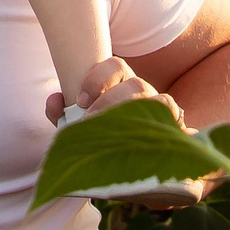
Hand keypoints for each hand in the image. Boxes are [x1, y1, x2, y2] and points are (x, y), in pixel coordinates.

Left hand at [44, 57, 185, 126]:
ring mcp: (159, 108)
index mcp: (119, 84)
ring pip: (158, 100)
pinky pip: (175, 117)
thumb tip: (54, 101)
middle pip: (135, 83)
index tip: (79, 100)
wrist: (133, 164)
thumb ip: (62, 114)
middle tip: (90, 120)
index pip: (114, 65)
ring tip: (113, 132)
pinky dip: (166, 122)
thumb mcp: (79, 125)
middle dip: (110, 100)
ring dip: (134, 115)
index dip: (97, 78)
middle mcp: (141, 92)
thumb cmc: (103, 136)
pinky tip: (146, 136)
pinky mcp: (174, 126)